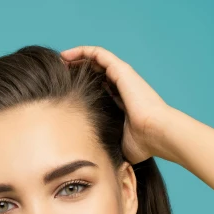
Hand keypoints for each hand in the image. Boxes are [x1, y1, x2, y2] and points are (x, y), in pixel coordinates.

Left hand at [60, 46, 176, 164]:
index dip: (82, 86)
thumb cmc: (143, 143)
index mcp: (122, 101)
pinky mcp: (121, 70)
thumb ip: (107, 146)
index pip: (100, 88)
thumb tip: (96, 162)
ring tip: (59, 61)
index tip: (64, 90)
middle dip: (76, 70)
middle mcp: (122, 86)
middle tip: (57, 74)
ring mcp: (122, 76)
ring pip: (96, 59)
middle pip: (96, 72)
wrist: (156, 133)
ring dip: (76, 58)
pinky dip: (82, 51)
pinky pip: (98, 54)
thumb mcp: (119, 144)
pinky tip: (65, 56)